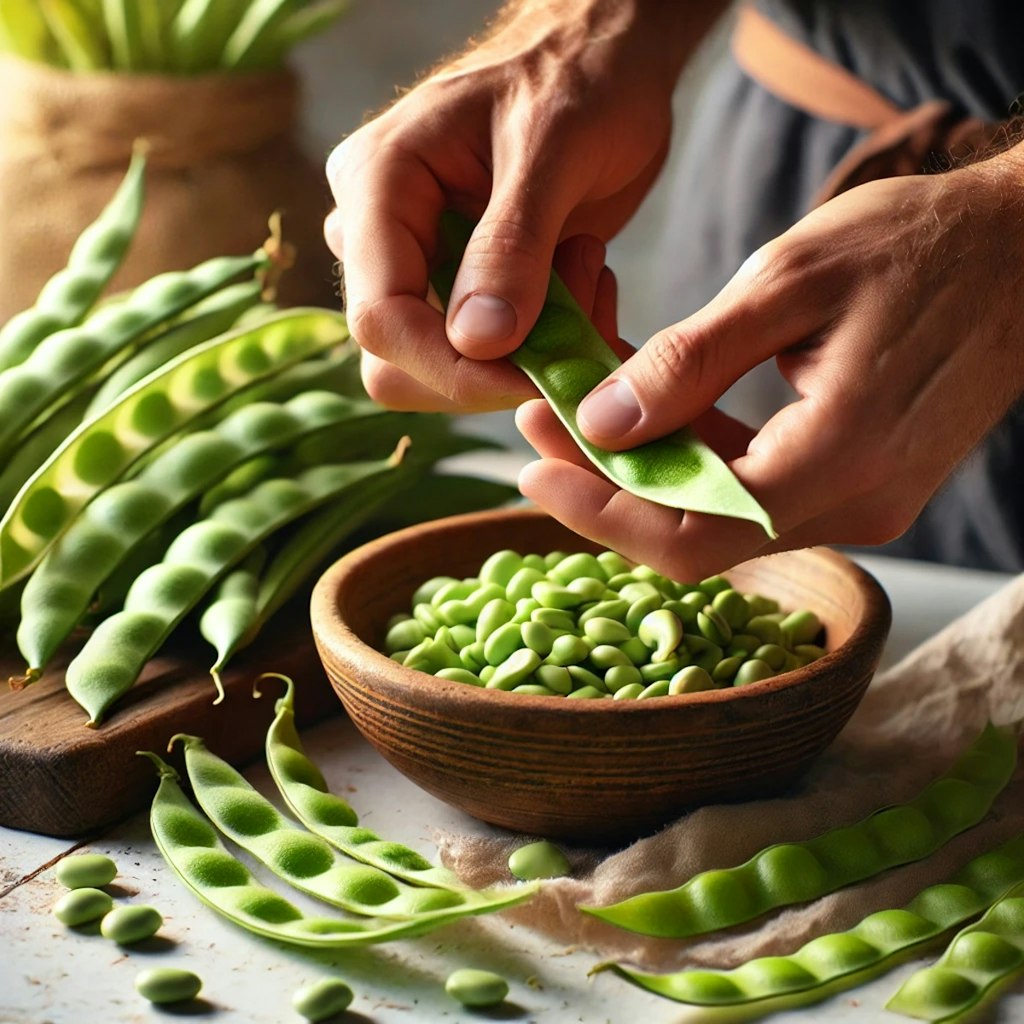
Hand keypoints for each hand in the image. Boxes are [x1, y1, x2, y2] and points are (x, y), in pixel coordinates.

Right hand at [324, 0, 724, 411]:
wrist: (605, 63)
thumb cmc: (578, 77)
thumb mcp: (554, 147)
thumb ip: (513, 244)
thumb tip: (477, 342)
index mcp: (379, 186)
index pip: (381, 318)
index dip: (452, 368)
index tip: (536, 378)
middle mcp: (379, 235)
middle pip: (400, 362)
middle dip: (493, 367)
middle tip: (577, 308)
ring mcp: (416, 266)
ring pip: (445, 368)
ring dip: (528, 356)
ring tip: (585, 275)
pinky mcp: (458, 289)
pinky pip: (485, 358)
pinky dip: (543, 350)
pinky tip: (584, 290)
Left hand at [517, 148, 1023, 580]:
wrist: (1023, 250)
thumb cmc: (918, 245)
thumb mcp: (788, 281)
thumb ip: (690, 361)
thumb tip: (600, 425)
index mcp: (839, 461)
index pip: (691, 534)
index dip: (600, 513)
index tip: (531, 467)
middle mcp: (853, 504)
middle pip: (695, 534)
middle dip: (606, 487)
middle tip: (539, 423)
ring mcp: (859, 500)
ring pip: (719, 514)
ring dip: (644, 468)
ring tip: (577, 405)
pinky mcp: (856, 481)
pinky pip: (753, 488)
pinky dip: (693, 455)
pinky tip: (648, 406)